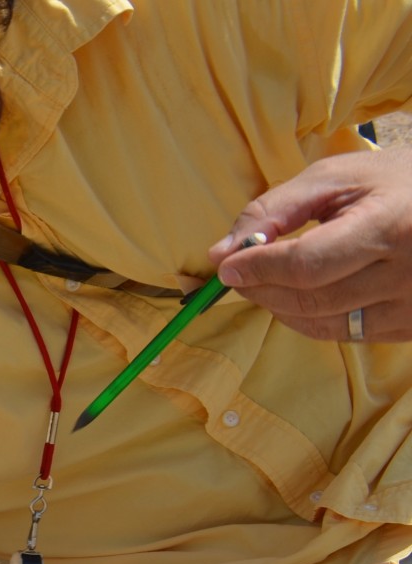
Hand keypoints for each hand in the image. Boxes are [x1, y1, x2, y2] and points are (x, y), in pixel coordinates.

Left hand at [208, 149, 411, 341]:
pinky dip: (312, 319)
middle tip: (240, 273)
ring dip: (281, 308)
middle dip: (262, 289)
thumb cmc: (396, 183)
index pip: (307, 265)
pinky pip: (347, 334)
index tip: (228, 265)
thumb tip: (222, 253)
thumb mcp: (338, 178)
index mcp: (390, 227)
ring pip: (324, 325)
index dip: (259, 269)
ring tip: (268, 282)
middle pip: (311, 300)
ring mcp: (411, 305)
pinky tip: (304, 295)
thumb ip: (275, 209)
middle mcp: (406, 273)